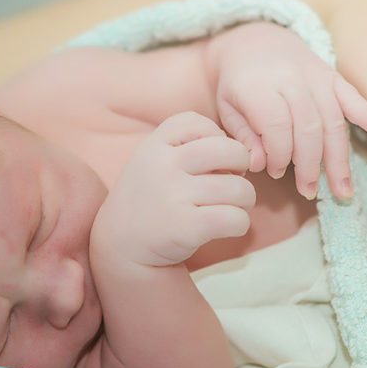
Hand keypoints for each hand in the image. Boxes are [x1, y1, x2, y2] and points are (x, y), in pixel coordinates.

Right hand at [91, 111, 254, 267]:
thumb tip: (243, 152)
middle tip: (232, 180)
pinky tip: (227, 226)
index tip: (211, 159)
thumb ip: (186, 146)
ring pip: (239, 189)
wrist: (121, 245)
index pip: (196, 122)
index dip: (215, 136)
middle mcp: (163, 167)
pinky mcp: (186, 227)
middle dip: (242, 165)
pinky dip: (240, 223)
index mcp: (153, 146)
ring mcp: (173, 197)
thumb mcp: (152, 160)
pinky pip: (235, 218)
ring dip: (245, 200)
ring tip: (231, 206)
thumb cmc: (150, 199)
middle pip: (229, 150)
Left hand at [209, 22, 366, 200]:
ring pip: (333, 120)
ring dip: (339, 158)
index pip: (276, 127)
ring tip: (343, 190)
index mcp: (259, 86)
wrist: (256, 41)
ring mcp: (316, 76)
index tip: (275, 172)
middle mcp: (291, 79)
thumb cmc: (238, 83)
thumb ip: (244, 137)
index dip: (279, 155)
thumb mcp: (228, 108)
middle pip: (309, 127)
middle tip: (308, 190)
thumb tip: (259, 166)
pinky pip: (352, 96)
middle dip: (311, 165)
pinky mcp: (333, 76)